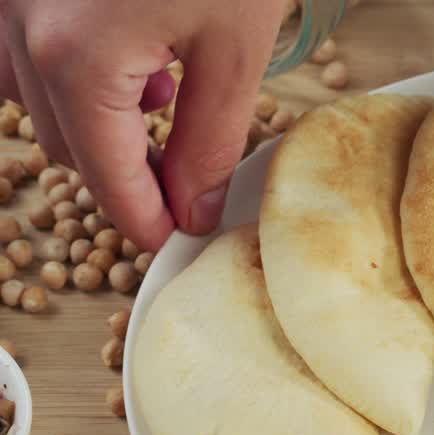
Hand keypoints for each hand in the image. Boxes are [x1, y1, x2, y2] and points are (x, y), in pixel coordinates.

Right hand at [0, 0, 286, 249]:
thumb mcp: (236, 46)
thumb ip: (211, 137)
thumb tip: (195, 208)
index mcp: (76, 57)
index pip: (106, 176)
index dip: (147, 219)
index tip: (180, 238)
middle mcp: (23, 28)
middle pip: (66, 144)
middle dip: (126, 174)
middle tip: (190, 184)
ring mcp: (11, 0)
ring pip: (35, 97)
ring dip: (93, 120)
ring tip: (165, 99)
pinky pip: (23, 50)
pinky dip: (66, 70)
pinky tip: (128, 53)